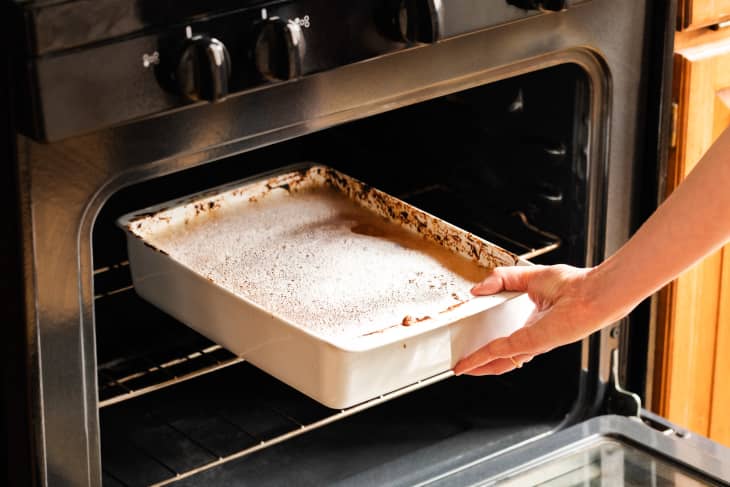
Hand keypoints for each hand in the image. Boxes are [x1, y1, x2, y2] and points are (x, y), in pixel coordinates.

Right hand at [453, 264, 624, 375]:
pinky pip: (499, 352)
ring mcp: (531, 343)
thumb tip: (478, 289)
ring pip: (498, 361)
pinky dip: (481, 358)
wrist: (593, 293)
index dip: (490, 345)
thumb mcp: (528, 277)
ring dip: (478, 366)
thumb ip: (501, 279)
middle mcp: (533, 338)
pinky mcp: (530, 343)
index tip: (473, 343)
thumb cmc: (575, 285)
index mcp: (534, 323)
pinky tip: (468, 361)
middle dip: (480, 363)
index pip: (508, 340)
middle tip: (462, 363)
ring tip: (460, 367)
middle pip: (501, 357)